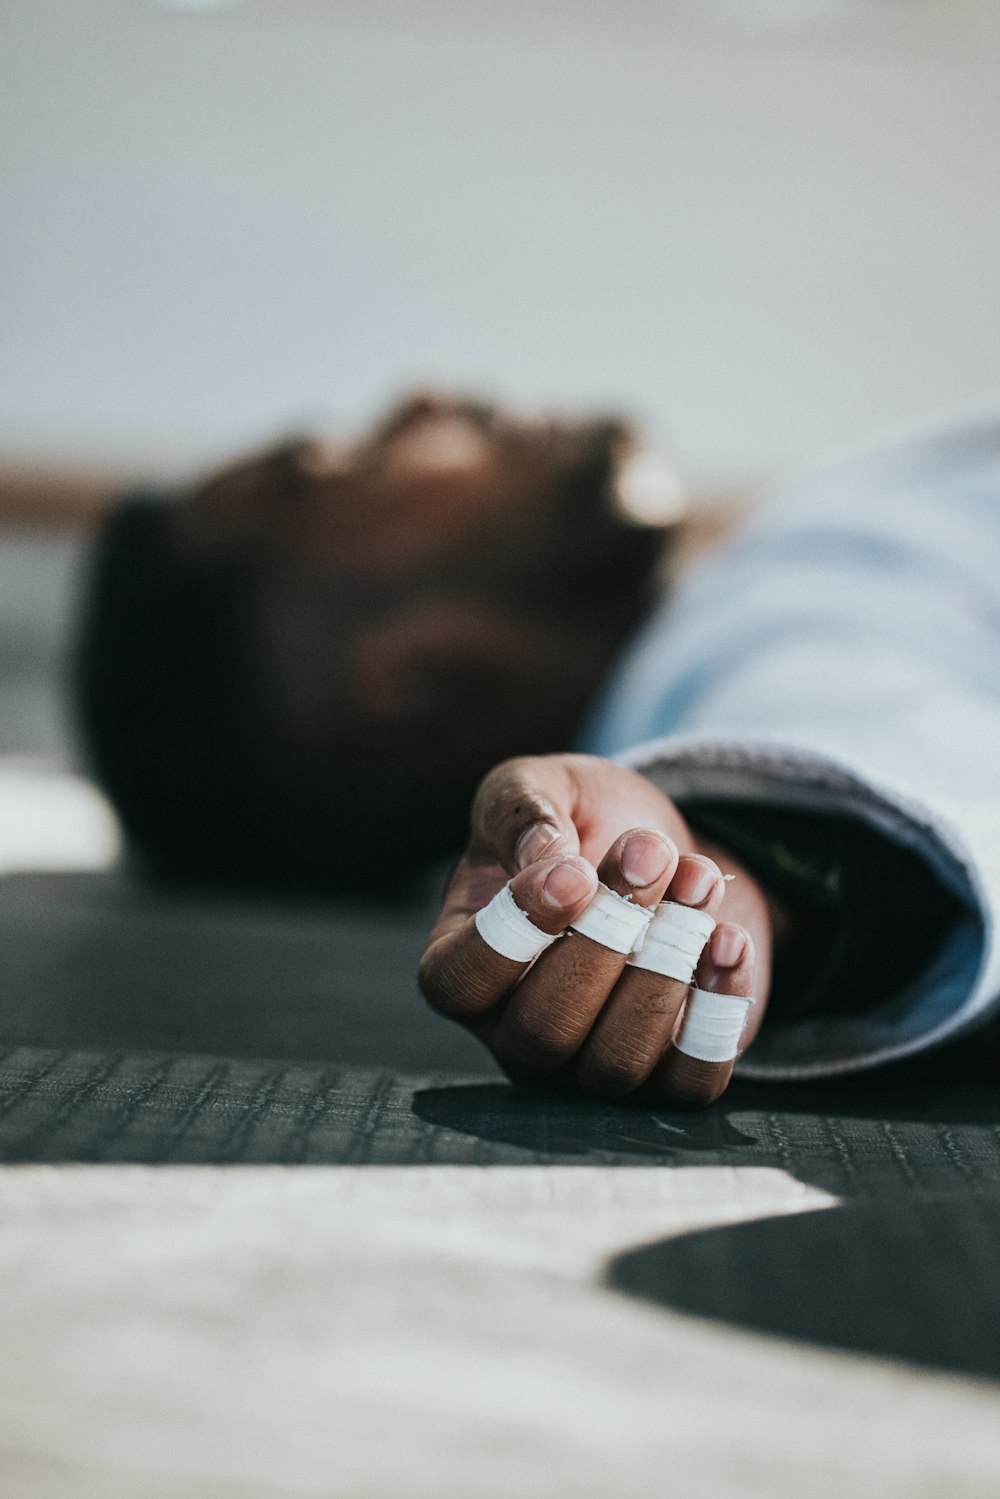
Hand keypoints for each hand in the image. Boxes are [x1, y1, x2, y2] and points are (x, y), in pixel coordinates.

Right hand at [419, 753, 773, 1106]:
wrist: (662, 855)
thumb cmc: (579, 825)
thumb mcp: (539, 787)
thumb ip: (521, 810)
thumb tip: (545, 857)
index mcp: (462, 962)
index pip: (459, 982)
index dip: (516, 932)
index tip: (575, 871)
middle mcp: (514, 1031)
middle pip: (543, 1029)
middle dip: (608, 937)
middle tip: (650, 856)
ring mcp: (588, 1066)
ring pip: (616, 1060)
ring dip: (666, 965)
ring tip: (697, 881)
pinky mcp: (665, 1080)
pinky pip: (689, 1080)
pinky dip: (718, 1009)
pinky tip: (730, 939)